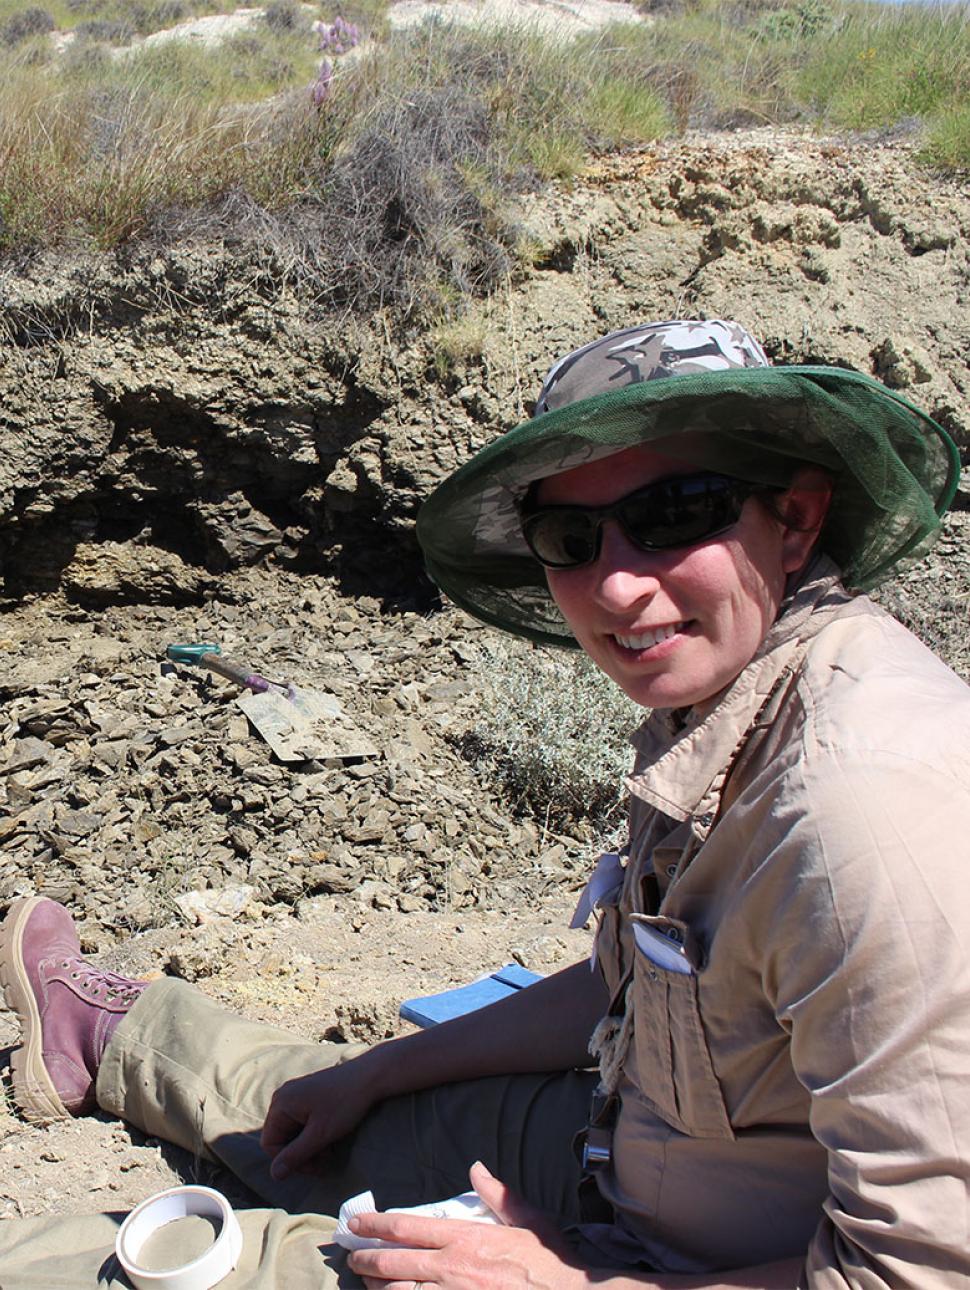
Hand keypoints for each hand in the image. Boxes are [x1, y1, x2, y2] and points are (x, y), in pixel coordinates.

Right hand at [261, 1053, 384, 1179]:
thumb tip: (274, 1175)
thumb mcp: (320, 1134)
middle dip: (302, 1154)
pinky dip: (314, 1134)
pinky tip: (330, 1138)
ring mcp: (296, 1095)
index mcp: (281, 1104)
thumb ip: (295, 1155)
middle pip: (282, 1139)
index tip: (314, 1168)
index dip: (290, 1162)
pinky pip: (302, 1122)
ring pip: (294, 1133)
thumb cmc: (345, 1103)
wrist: (370, 1076)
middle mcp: (283, 1097)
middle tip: (325, 1161)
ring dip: (309, 1146)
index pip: (271, 1145)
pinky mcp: (308, 1096)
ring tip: (330, 1150)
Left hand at [347, 1161, 584, 1289]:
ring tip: (367, 1285)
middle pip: (393, 1261)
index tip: (357, 1223)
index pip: (407, 1226)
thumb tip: (477, 1167)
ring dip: (377, 1289)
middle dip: (366, 1259)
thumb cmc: (550, 1264)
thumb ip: (498, 1195)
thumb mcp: (529, 1221)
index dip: (376, 1224)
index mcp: (465, 1238)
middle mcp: (451, 1268)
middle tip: (352, 1258)